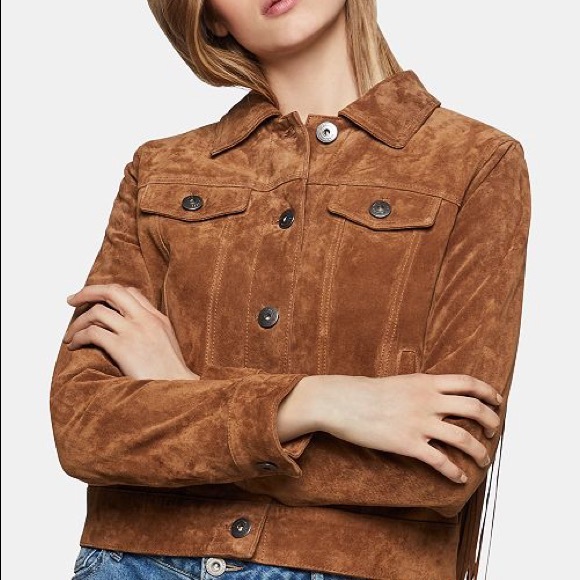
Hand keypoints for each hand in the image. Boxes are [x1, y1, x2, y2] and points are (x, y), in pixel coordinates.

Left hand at [64, 283, 199, 380]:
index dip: (108, 293)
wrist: (178, 389)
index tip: (95, 299)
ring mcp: (134, 332)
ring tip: (71, 334)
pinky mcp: (123, 348)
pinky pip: (92, 333)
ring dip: (78, 322)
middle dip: (87, 292)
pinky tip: (75, 346)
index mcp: (157, 318)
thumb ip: (149, 329)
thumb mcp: (166, 343)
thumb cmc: (170, 374)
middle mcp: (146, 319)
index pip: (130, 292)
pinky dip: (78, 337)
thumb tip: (126, 328)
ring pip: (97, 311)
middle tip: (72, 300)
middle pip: (112, 291)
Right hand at [308, 373, 502, 483]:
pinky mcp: (408, 444)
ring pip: (464, 438)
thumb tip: (438, 395)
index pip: (468, 383)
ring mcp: (419, 423)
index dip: (488, 392)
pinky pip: (440, 461)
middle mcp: (428, 401)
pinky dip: (454, 471)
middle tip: (494, 431)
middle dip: (492, 422)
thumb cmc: (366, 392)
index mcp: (426, 382)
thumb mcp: (400, 382)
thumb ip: (422, 388)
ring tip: (484, 460)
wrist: (342, 402)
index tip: (497, 401)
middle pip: (474, 409)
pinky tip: (458, 477)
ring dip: (480, 452)